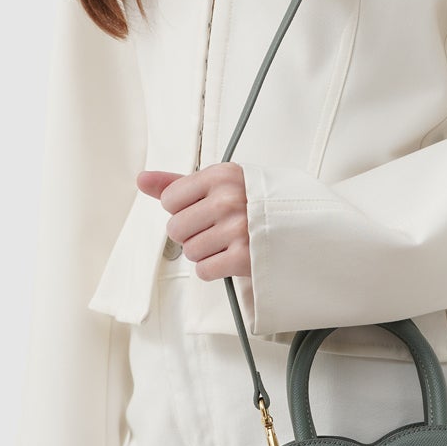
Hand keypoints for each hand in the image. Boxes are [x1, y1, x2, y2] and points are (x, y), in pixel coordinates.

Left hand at [137, 163, 250, 282]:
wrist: (304, 227)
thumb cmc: (258, 203)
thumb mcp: (222, 183)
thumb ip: (178, 182)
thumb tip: (142, 180)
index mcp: (222, 176)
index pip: (170, 199)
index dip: (183, 209)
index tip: (204, 208)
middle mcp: (228, 199)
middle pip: (175, 228)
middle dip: (192, 233)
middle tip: (217, 228)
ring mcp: (237, 228)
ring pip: (189, 251)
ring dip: (205, 252)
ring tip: (227, 242)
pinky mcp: (243, 257)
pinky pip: (204, 270)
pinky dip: (215, 268)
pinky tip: (231, 255)